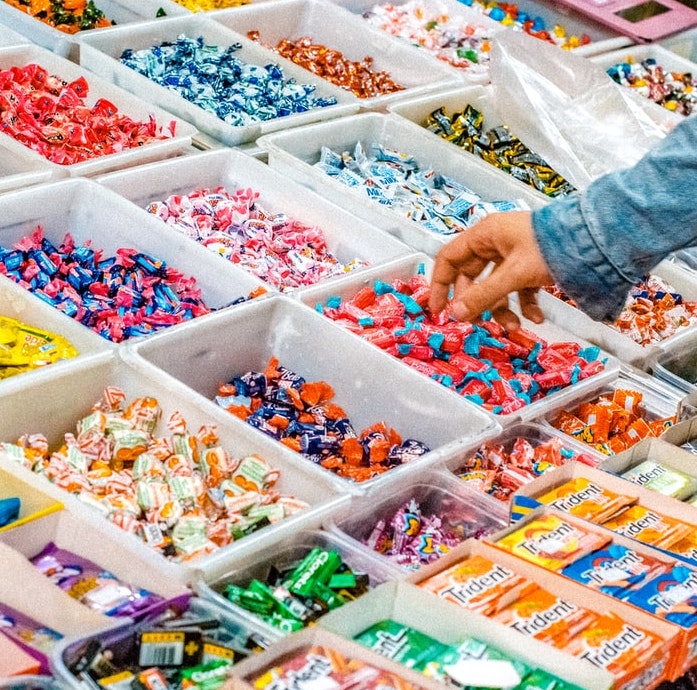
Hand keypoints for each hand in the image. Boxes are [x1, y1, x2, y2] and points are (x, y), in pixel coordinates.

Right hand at [428, 211, 553, 330]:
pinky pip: (518, 289)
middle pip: (471, 278)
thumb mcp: (513, 273)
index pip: (448, 259)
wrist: (596, 240)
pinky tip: (535, 317)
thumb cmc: (552, 245)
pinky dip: (524, 305)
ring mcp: (513, 254)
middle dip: (477, 303)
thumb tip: (456, 314)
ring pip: (495, 287)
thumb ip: (483, 296)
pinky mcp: (530, 265)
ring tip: (513, 326)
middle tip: (477, 323)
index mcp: (484, 235)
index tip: (439, 310)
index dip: (439, 285)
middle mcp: (495, 243)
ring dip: (502, 309)